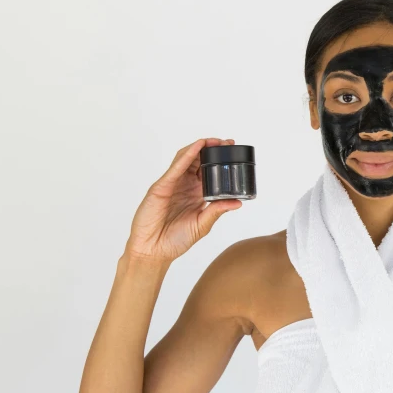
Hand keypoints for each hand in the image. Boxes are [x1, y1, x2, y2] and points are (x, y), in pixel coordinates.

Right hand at [124, 138, 242, 264]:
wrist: (153, 252)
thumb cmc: (175, 240)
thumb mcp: (202, 224)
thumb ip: (218, 211)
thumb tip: (238, 203)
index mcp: (195, 193)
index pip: (208, 170)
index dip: (220, 159)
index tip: (233, 150)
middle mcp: (184, 186)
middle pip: (198, 160)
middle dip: (212, 148)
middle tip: (227, 142)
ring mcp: (172, 185)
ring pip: (185, 159)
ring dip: (199, 148)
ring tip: (214, 141)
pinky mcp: (161, 188)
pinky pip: (175, 169)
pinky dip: (186, 156)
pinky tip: (197, 148)